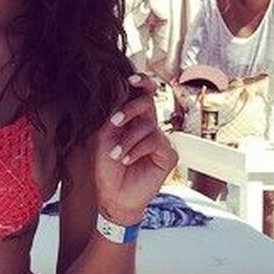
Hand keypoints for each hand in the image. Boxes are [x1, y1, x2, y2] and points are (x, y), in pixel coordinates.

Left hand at [94, 74, 178, 224]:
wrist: (112, 195)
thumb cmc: (106, 167)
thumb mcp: (104, 137)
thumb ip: (111, 116)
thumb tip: (117, 90)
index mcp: (134, 119)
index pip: (143, 95)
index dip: (141, 83)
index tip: (130, 79)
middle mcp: (149, 126)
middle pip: (147, 103)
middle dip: (129, 109)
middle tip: (114, 122)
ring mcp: (161, 140)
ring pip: (147, 126)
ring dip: (127, 140)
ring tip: (116, 154)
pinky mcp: (168, 155)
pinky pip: (154, 142)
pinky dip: (136, 150)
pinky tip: (126, 160)